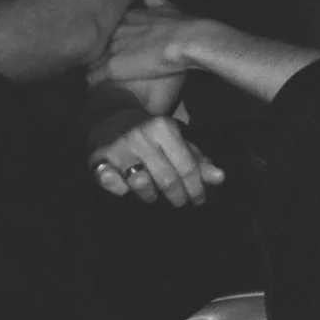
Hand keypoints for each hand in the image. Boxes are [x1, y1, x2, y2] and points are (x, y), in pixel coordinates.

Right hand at [86, 113, 225, 206]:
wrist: (111, 116)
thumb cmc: (153, 134)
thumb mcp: (177, 141)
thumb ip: (198, 160)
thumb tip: (221, 178)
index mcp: (164, 127)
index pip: (187, 167)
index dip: (196, 188)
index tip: (200, 200)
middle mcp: (141, 135)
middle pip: (167, 179)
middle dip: (178, 197)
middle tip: (181, 203)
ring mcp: (118, 147)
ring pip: (141, 184)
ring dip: (150, 196)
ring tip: (154, 195)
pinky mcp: (97, 158)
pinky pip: (110, 183)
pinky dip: (119, 189)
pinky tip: (125, 188)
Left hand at [89, 0, 201, 88]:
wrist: (186, 40)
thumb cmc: (182, 25)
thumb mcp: (169, 7)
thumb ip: (156, 1)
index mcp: (128, 17)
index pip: (109, 28)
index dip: (110, 39)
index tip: (111, 45)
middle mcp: (116, 30)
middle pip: (98, 43)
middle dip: (99, 51)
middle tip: (99, 61)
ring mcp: (113, 48)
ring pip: (92, 58)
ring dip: (93, 66)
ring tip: (93, 75)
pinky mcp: (112, 66)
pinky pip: (92, 77)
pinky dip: (92, 82)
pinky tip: (93, 87)